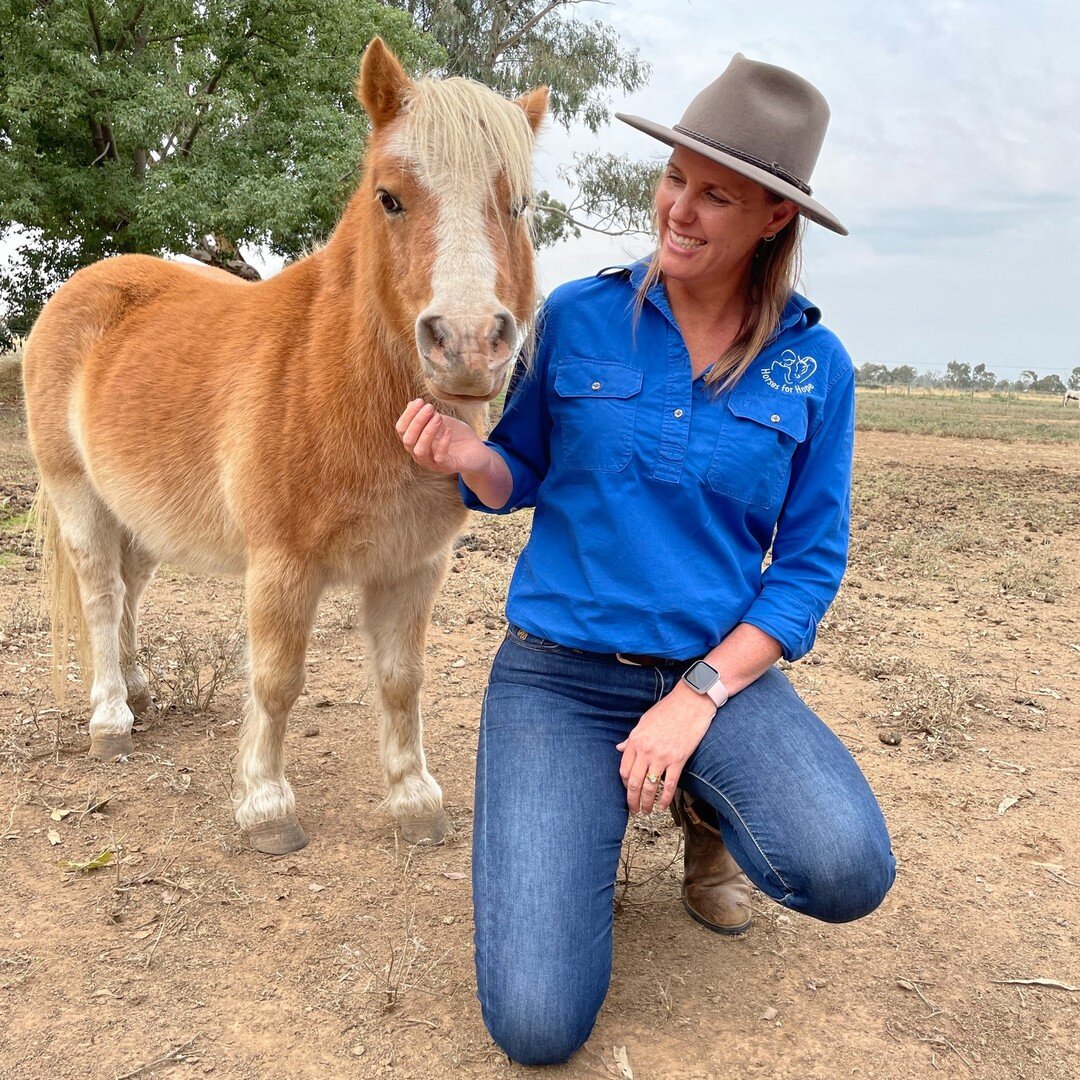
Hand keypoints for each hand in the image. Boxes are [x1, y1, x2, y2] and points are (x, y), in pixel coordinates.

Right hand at [396, 399, 490, 474]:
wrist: (478, 451)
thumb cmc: (457, 435)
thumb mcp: (441, 421)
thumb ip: (427, 415)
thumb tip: (411, 403)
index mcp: (416, 442)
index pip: (401, 430)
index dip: (408, 415)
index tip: (420, 401)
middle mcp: (420, 454)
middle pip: (407, 440)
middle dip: (417, 422)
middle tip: (430, 407)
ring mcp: (433, 463)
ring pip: (420, 450)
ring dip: (427, 432)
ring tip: (438, 417)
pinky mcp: (447, 467)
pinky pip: (440, 458)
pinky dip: (443, 443)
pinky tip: (448, 430)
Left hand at [616, 685, 715, 814]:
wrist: (691, 701)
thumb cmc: (668, 709)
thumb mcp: (644, 721)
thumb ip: (631, 738)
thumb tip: (619, 748)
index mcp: (636, 740)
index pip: (624, 769)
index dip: (624, 784)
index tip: (628, 791)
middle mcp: (646, 750)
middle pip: (634, 782)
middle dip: (632, 800)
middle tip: (633, 810)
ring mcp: (662, 756)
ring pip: (650, 787)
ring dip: (647, 803)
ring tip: (646, 811)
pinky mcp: (678, 759)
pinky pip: (670, 784)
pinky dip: (665, 799)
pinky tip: (662, 806)